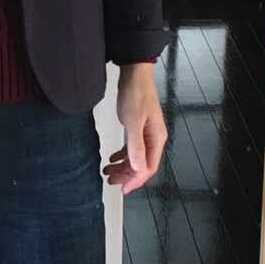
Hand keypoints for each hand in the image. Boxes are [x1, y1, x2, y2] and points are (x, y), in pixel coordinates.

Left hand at [103, 63, 167, 195]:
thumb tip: (139, 168)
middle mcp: (154, 138)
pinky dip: (123, 155)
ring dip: (123, 166)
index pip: (148, 168)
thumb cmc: (136, 94)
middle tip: (111, 180)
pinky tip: (113, 158)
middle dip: (127, 175)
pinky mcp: (139, 128)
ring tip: (108, 171)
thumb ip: (135, 146)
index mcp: (156, 139)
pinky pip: (132, 148)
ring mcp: (147, 133)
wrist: (134, 74)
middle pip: (142, 165)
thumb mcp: (133, 121)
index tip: (122, 189)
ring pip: (136, 158)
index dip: (135, 180)